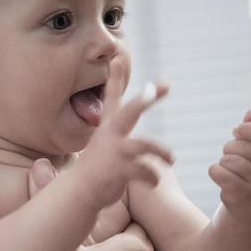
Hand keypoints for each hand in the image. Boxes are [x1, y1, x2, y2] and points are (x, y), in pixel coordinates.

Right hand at [75, 71, 173, 209]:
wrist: (79, 193)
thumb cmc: (97, 167)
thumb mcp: (104, 143)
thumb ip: (117, 130)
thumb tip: (125, 123)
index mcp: (108, 127)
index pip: (111, 97)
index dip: (116, 78)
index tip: (118, 57)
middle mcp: (110, 136)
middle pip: (129, 112)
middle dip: (142, 100)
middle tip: (154, 89)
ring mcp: (115, 153)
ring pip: (146, 146)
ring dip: (163, 153)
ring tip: (171, 160)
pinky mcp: (119, 172)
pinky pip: (146, 172)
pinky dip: (154, 178)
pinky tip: (154, 182)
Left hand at [208, 108, 250, 221]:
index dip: (248, 129)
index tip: (236, 130)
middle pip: (242, 146)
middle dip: (231, 147)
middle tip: (231, 154)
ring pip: (228, 159)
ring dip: (223, 161)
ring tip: (230, 168)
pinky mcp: (241, 194)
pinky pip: (218, 171)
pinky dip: (215, 171)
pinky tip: (223, 178)